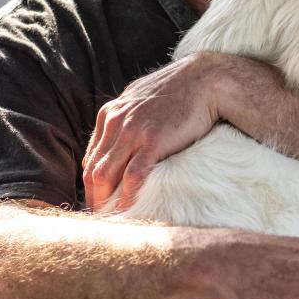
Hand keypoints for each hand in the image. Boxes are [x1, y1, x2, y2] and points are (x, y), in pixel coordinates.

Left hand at [83, 51, 225, 211]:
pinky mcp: (153, 140)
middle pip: (94, 169)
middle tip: (100, 217)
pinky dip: (127, 196)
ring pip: (106, 174)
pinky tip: (128, 210)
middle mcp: (116, 121)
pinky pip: (133, 175)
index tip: (98, 200)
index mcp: (111, 113)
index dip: (91, 183)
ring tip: (110, 220)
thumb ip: (127, 116)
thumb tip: (121, 137)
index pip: (92, 156)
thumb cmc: (180, 90)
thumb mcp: (142, 97)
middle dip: (94, 197)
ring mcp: (133, 130)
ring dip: (105, 201)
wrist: (207, 79)